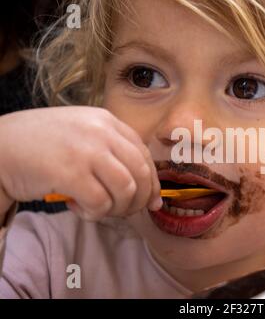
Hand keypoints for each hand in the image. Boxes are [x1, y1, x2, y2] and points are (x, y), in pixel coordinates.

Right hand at [0, 106, 161, 221]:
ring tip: (98, 208)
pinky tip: (76, 207)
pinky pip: (101, 203)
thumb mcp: (83, 135)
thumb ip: (115, 154)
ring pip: (126, 190)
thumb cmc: (42, 145)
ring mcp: (86, 150)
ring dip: (117, 208)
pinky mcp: (70, 172)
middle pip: (142, 173)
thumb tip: (152, 194)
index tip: (151, 200)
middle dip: (139, 200)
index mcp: (107, 120)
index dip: (152, 182)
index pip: (145, 155)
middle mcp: (101, 131)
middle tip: (124, 211)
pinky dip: (94, 214)